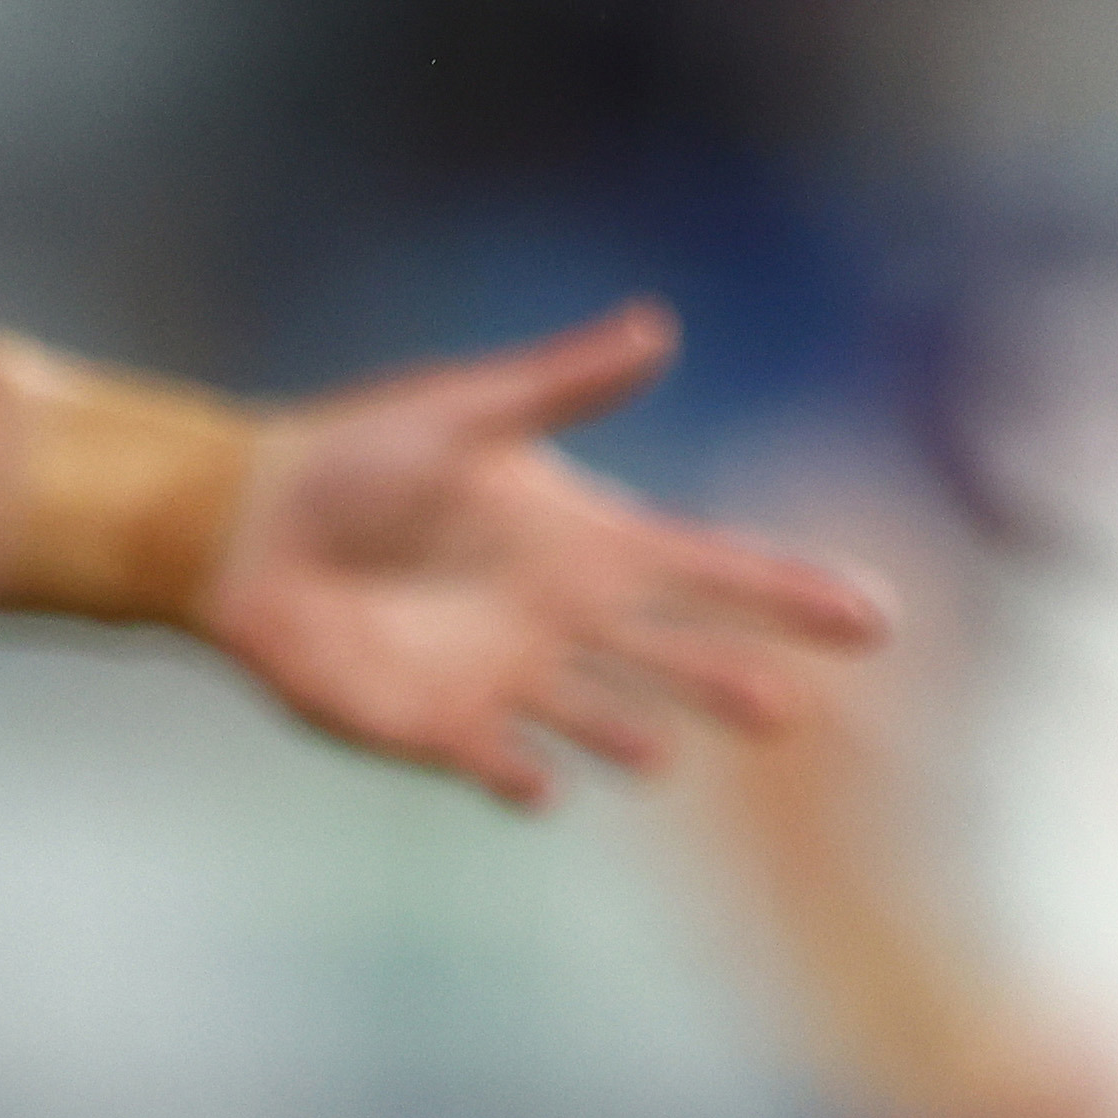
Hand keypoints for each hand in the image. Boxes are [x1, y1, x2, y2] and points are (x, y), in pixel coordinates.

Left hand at [189, 299, 888, 810]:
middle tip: (797, 714)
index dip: (787, 591)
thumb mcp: (465, 411)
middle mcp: (564, 619)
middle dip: (733, 677)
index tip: (871, 614)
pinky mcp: (435, 726)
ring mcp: (506, 679)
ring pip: (599, 714)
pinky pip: (492, 760)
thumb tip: (657, 328)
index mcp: (587, 540)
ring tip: (670, 757)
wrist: (245, 527)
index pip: (710, 568)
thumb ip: (562, 386)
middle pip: (672, 654)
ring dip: (635, 733)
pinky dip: (518, 775)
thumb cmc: (358, 456)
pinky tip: (543, 789)